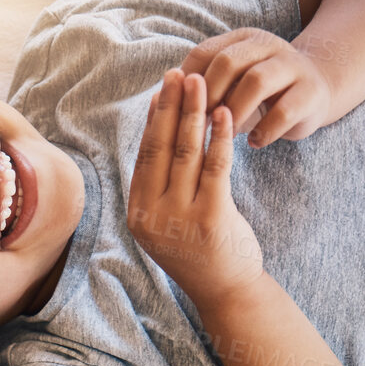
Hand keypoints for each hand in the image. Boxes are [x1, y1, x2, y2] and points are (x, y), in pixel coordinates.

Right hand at [128, 70, 262, 306]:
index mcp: (138, 215)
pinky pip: (215, 167)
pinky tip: (224, 113)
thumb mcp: (169, 221)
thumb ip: (160, 186)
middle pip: (160, 149)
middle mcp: (152, 217)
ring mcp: (179, 219)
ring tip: (201, 82)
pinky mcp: (210, 218)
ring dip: (194, 113)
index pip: (144, 157)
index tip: (162, 91)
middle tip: (179, 73)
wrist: (226, 291)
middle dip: (171, 107)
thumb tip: (160, 133)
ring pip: (186, 153)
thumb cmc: (201, 251)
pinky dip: (219, 136)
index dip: (154, 120)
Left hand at [181, 28, 335, 145]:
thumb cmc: (258, 95)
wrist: (315, 90)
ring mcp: (292, 67)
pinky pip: (285, 111)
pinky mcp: (311, 93)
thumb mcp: (230, 84)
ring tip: (225, 136)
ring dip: (235, 112)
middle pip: (229, 62)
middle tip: (199, 127)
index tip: (176, 112)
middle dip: (208, 96)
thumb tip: (161, 101)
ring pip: (257, 81)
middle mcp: (267, 46)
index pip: (204, 52)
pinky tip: (254, 143)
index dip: (186, 84)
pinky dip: (265, 130)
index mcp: (241, 40)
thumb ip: (202, 88)